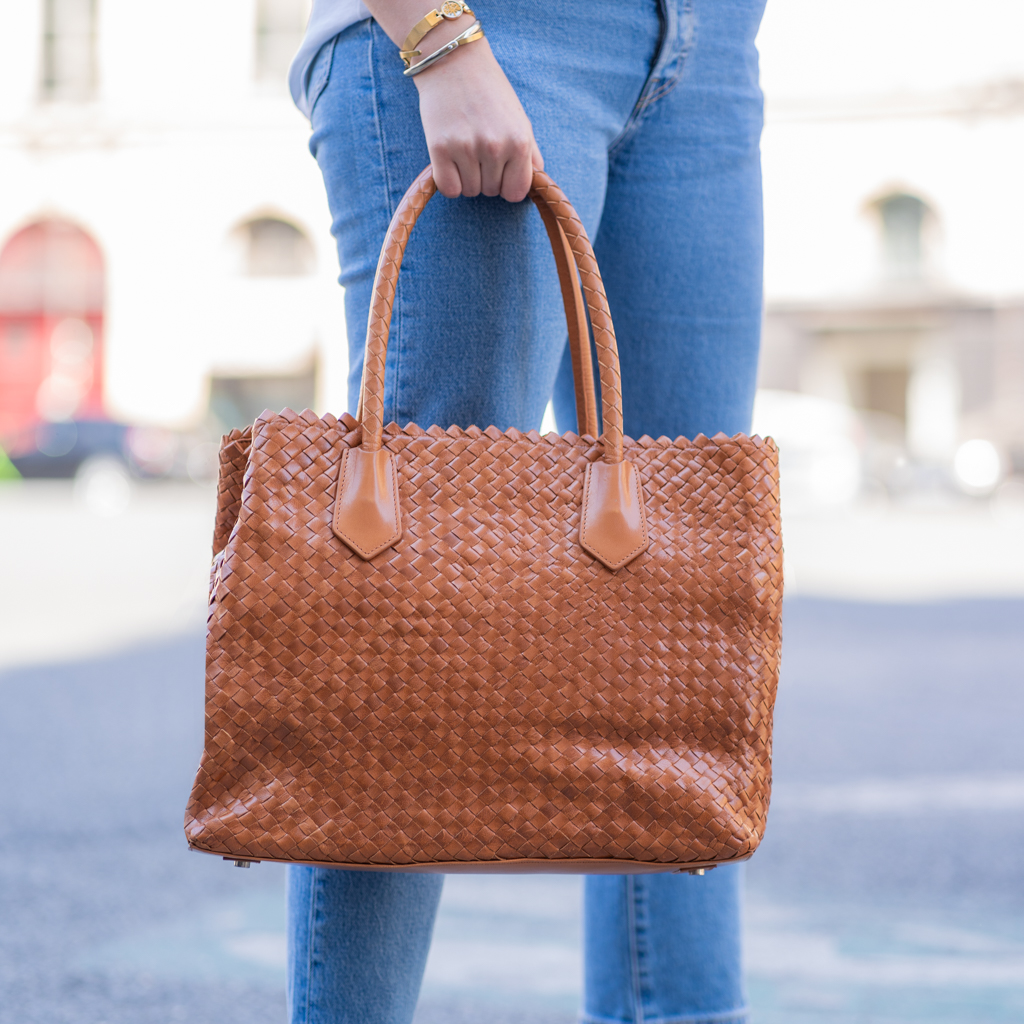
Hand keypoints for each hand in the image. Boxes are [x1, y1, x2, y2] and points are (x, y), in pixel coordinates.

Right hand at [414, 39, 543, 202]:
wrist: (453, 60)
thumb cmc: (489, 90)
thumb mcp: (519, 118)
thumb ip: (530, 152)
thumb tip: (537, 179)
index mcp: (519, 141)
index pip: (516, 192)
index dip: (507, 185)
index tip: (500, 172)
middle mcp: (495, 147)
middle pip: (491, 192)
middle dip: (486, 178)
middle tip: (478, 149)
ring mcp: (467, 148)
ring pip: (469, 191)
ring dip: (466, 178)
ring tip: (463, 150)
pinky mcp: (440, 148)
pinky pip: (449, 188)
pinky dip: (449, 181)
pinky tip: (449, 161)